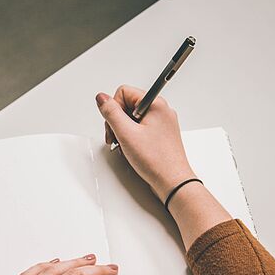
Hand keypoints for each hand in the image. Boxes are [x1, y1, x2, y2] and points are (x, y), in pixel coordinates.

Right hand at [95, 85, 195, 202]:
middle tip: (117, 137)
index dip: (114, 108)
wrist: (172, 182)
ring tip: (125, 145)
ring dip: (123, 131)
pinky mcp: (160, 134)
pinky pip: (140, 129)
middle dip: (117, 121)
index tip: (115, 125)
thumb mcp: (126, 133)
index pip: (124, 92)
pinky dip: (132, 138)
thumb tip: (101, 98)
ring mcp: (161, 123)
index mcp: (155, 104)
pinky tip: (131, 149)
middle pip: (127, 105)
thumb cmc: (156, 160)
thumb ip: (111, 113)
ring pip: (132, 118)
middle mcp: (160, 110)